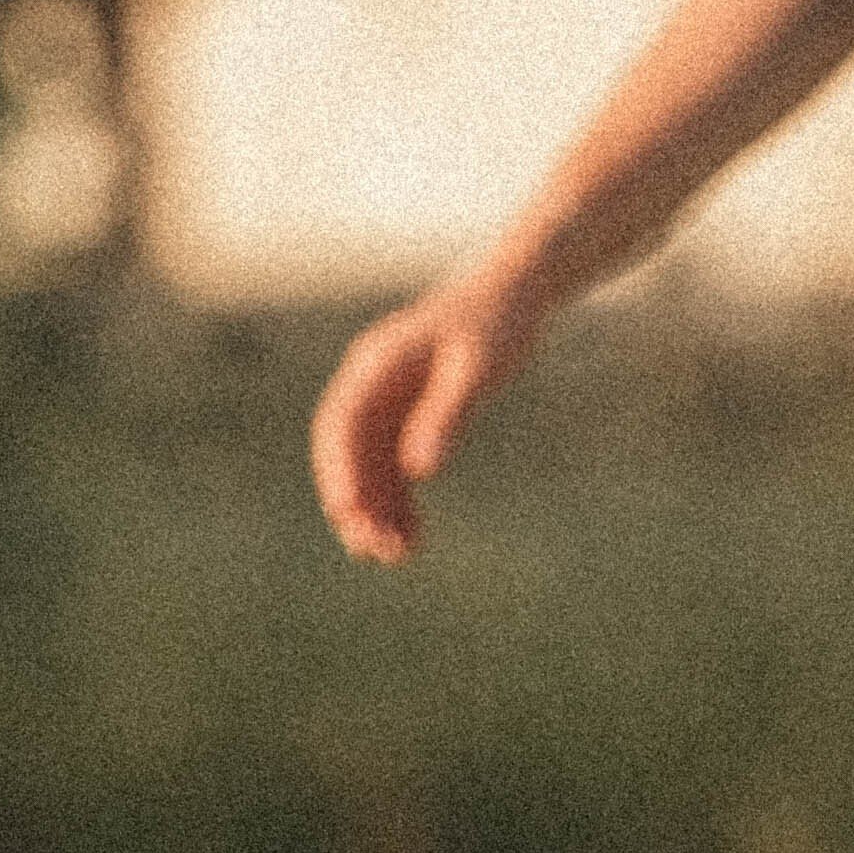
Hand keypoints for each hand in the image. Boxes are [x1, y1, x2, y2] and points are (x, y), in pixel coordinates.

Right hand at [311, 265, 544, 562]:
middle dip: (355, 502)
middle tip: (372, 550)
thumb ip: (447, 416)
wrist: (514, 296)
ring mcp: (386, 403)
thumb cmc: (497, 326)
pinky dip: (400, 501)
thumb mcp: (478, 370)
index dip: (339, 469)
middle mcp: (371, 385)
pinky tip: (414, 537)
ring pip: (369, 466)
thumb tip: (419, 473)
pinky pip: (393, 466)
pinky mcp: (407, 417)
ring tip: (396, 556)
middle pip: (347, 452)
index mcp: (376, 365)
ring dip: (377, 510)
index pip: (341, 424)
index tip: (347, 511)